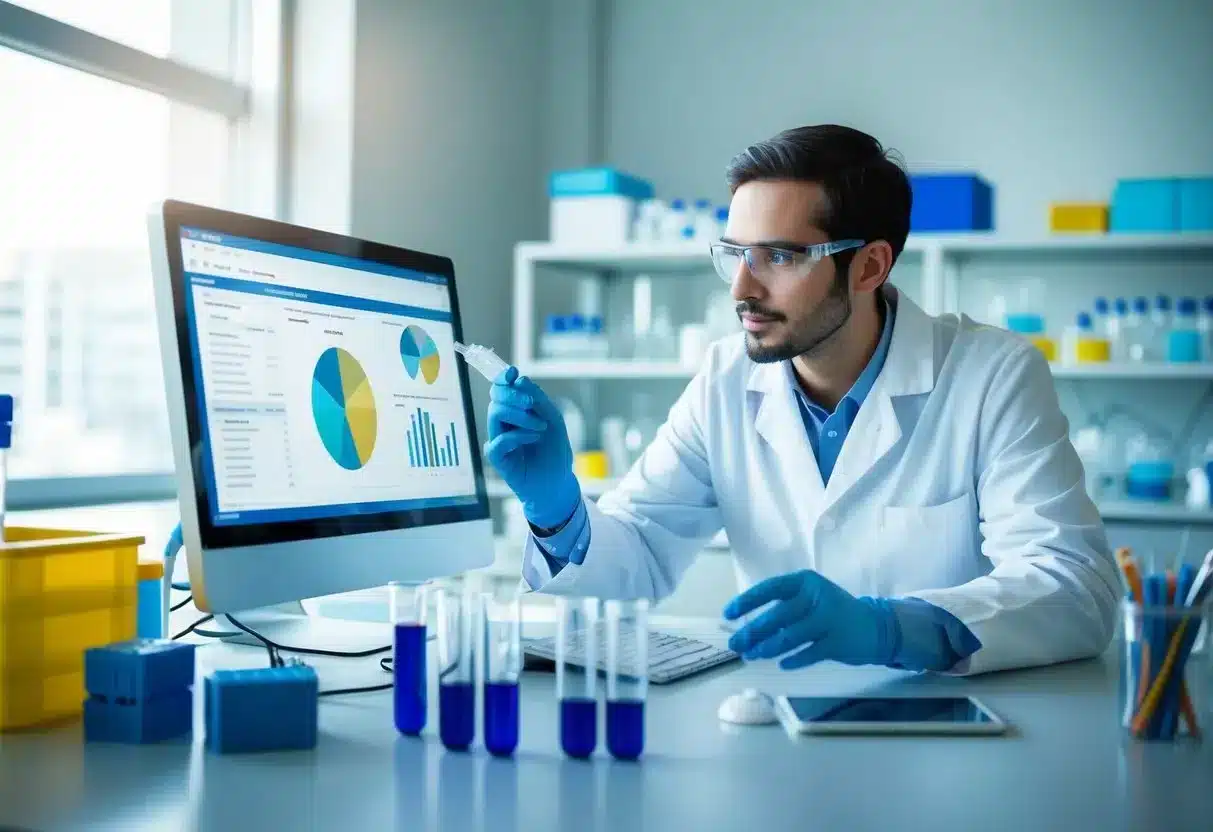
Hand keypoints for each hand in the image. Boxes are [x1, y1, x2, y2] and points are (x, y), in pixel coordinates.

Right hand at [484, 367, 580, 530]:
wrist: (556, 482)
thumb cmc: (554, 451)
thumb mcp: (553, 419)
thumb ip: (537, 399)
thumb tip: (519, 379)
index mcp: (516, 410)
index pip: (502, 388)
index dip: (504, 378)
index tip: (512, 373)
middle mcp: (504, 422)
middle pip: (495, 397)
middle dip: (513, 395)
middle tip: (531, 404)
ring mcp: (498, 438)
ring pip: (495, 413)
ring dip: (521, 416)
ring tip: (540, 428)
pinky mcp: (497, 456)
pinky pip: (498, 439)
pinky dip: (517, 436)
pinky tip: (533, 439)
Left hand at [722, 570, 899, 668]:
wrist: (875, 626)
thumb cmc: (832, 613)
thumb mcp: (809, 600)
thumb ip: (782, 609)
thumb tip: (746, 627)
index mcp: (805, 581)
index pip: (770, 588)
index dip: (747, 601)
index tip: (728, 614)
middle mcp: (817, 596)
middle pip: (777, 615)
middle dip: (752, 632)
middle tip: (736, 644)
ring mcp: (830, 619)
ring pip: (790, 636)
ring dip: (768, 647)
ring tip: (753, 655)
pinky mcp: (839, 641)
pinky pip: (809, 653)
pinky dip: (794, 660)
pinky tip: (782, 664)